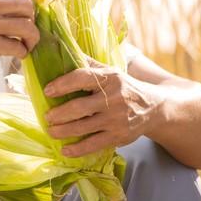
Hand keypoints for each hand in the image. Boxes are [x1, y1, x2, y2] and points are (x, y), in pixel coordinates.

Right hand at [0, 0, 39, 81]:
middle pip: (25, 4)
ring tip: (26, 45)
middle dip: (31, 19)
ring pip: (26, 25)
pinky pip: (17, 46)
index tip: (20, 15)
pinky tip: (16, 55)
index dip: (22, 2)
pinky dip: (22, 52)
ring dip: (31, 38)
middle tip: (26, 31)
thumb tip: (15, 6)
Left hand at [43, 57, 164, 156]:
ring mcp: (116, 119)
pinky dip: (77, 149)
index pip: (82, 78)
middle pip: (79, 107)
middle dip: (59, 113)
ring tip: (51, 131)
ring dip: (63, 131)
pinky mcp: (118, 136)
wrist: (154, 107)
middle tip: (47, 116)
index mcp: (109, 78)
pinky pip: (94, 144)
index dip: (62, 84)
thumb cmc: (123, 87)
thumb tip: (61, 50)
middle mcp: (113, 98)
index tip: (47, 90)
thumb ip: (87, 63)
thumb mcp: (110, 71)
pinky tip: (65, 150)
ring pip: (83, 127)